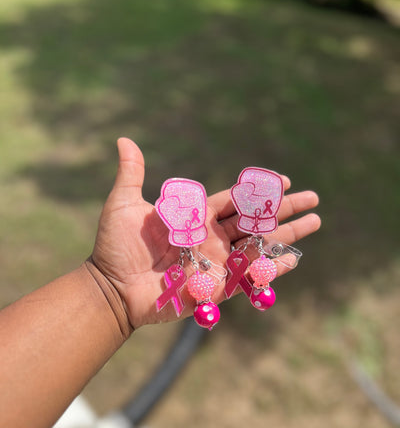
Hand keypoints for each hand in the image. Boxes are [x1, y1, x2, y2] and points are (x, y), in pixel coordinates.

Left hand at [90, 138, 320, 328]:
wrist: (112, 288)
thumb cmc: (115, 247)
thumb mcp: (124, 204)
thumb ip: (133, 173)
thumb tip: (124, 140)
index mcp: (195, 216)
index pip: (235, 200)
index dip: (259, 190)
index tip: (285, 180)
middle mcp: (210, 238)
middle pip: (255, 220)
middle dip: (285, 209)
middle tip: (313, 198)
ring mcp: (216, 262)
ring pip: (259, 245)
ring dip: (288, 235)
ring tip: (315, 222)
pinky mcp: (217, 287)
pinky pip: (250, 276)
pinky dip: (272, 269)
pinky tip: (295, 259)